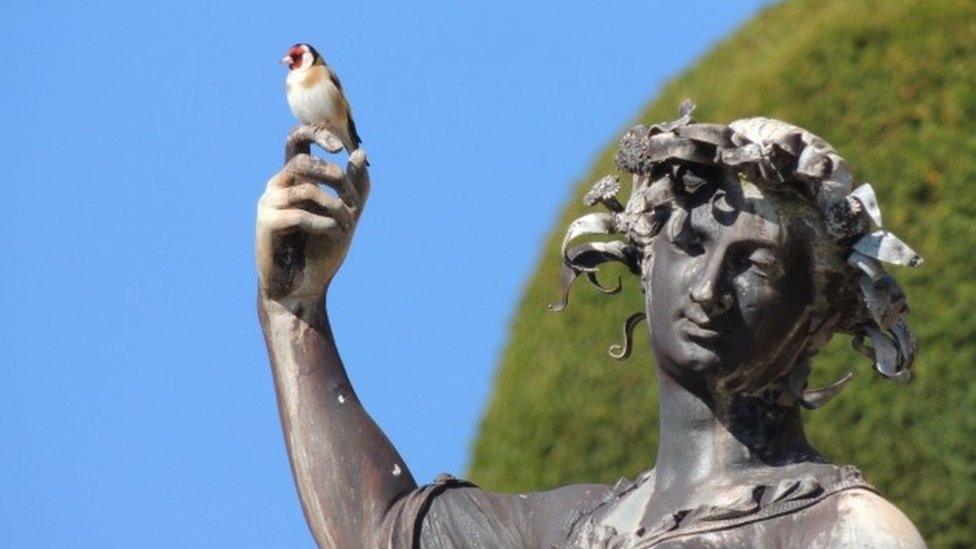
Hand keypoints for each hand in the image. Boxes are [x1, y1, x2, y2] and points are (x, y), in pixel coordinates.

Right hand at [256, 125, 369, 303]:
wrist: (304, 286)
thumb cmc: (322, 250)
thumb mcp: (348, 215)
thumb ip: (356, 186)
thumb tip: (359, 153)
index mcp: (294, 179)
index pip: (296, 139)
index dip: (315, 133)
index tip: (340, 148)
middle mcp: (278, 185)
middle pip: (303, 160)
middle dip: (334, 176)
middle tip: (351, 200)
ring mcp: (269, 202)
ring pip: (307, 188)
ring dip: (335, 208)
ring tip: (346, 227)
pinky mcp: (266, 222)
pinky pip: (300, 214)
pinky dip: (323, 224)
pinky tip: (332, 233)